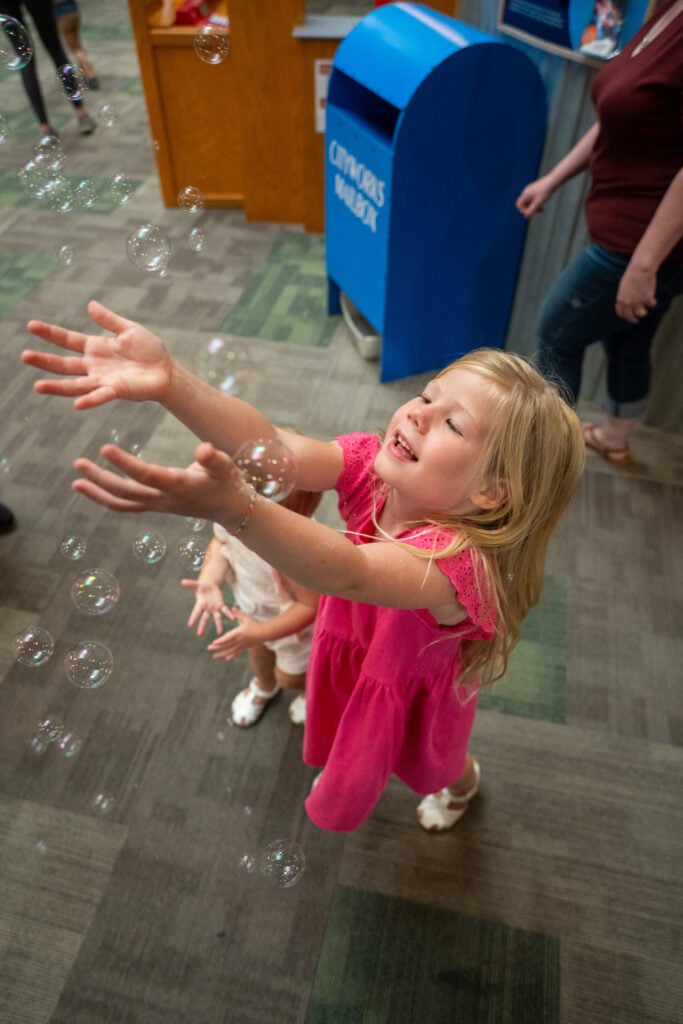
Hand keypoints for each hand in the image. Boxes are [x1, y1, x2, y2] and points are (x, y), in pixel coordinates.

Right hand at [22, 300, 173, 408]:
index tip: (30, 325)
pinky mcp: (117, 390)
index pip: (67, 340)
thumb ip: (109, 320)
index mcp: (96, 348)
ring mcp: (103, 380)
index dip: (50, 333)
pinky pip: (101, 396)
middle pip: (64, 365)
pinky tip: (77, 404)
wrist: (167, 371)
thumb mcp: (129, 329)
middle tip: (24, 356)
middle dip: (44, 361)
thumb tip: (90, 304)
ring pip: (75, 385)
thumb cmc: (150, 351)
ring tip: (37, 387)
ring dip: (57, 387)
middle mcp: (94, 366)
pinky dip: (90, 400)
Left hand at [70, 441, 253, 525]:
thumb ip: (214, 459)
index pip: (147, 475)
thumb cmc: (228, 483)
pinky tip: (92, 488)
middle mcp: (164, 500)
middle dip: (101, 480)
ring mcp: (158, 505)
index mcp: (178, 486)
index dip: (125, 464)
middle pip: (126, 493)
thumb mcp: (226, 467)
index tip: (104, 448)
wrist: (230, 508)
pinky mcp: (156, 506)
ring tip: (76, 481)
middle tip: (78, 463)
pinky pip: (127, 505)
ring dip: (98, 493)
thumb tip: (202, 449)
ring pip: (123, 504)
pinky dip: (107, 499)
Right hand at [181, 579, 233, 635]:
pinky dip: (229, 615)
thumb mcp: (197, 584)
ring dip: (219, 625)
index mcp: (200, 604)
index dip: (193, 618)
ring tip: (220, 633)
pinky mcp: (221, 606)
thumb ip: (190, 584)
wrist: (210, 586)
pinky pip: (225, 611)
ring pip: (216, 618)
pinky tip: (233, 619)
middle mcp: (206, 609)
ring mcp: (214, 608)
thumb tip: (182, 581)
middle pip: (204, 618)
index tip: (189, 625)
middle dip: (202, 626)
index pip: (195, 612)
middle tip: (200, 634)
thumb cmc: (202, 586)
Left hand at [206, 609, 263, 659]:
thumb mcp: (247, 618)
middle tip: (209, 648)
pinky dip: (231, 656)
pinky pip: (237, 653)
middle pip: (227, 645)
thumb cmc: (255, 624)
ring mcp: (242, 645)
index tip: (213, 643)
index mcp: (239, 633)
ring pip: (230, 651)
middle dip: (217, 647)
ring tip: (214, 656)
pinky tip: (226, 658)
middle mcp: (240, 640)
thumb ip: (239, 614)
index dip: (220, 641)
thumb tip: (233, 608)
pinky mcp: (245, 647)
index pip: (228, 638)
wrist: (264, 633)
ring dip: (222, 654)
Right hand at [515, 175, 555, 217]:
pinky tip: (543, 201)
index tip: (532, 213)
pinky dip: (537, 202)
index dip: (523, 211)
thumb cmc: (546, 191)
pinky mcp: (535, 189)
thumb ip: (531, 211)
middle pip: (524, 204)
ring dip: (534, 206)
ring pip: (529, 201)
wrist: (554, 180)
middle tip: (540, 211)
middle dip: (530, 209)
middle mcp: (526, 191)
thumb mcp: (538, 203)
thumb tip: (526, 217)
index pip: (519, 205)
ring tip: (542, 208)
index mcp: (525, 194)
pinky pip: (533, 198)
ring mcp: (531, 189)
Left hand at [615, 261, 656, 322]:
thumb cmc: (632, 275)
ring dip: (643, 313)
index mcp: (620, 299)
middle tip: (635, 320)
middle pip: (630, 316)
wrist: (640, 270)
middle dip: (632, 319)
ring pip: (641, 312)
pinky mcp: (647, 299)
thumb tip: (627, 303)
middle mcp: (628, 303)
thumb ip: (624, 296)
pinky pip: (651, 304)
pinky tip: (653, 300)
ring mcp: (638, 302)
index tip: (627, 317)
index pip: (620, 312)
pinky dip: (652, 302)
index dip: (624, 316)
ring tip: (644, 312)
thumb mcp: (623, 287)